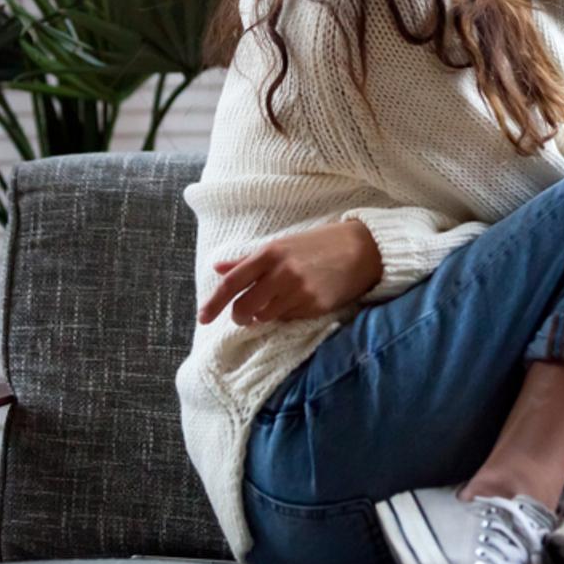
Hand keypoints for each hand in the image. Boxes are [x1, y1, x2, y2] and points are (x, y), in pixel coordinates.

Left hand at [196, 219, 383, 325]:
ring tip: (280, 301)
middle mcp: (281, 273)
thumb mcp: (281, 245)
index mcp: (269, 254)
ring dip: (265, 314)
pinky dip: (287, 314)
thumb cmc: (318, 245)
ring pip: (266, 316)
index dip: (214, 303)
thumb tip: (218, 268)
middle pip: (245, 308)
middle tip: (244, 316)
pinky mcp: (315, 306)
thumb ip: (248, 260)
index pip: (232, 283)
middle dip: (240, 316)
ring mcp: (298, 291)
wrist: (361, 249)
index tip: (202, 317)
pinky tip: (300, 300)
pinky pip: (289, 319)